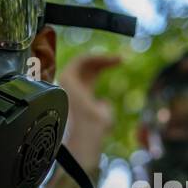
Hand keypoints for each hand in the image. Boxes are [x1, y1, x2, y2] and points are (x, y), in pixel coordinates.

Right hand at [58, 53, 119, 173]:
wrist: (88, 131)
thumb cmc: (97, 129)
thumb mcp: (104, 115)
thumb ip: (104, 107)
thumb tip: (104, 103)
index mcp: (80, 95)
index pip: (91, 75)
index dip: (104, 66)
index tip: (121, 62)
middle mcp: (72, 87)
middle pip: (88, 66)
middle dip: (104, 60)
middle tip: (121, 59)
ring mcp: (67, 82)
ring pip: (85, 61)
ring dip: (102, 57)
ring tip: (119, 59)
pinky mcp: (66, 77)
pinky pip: (81, 60)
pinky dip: (95, 57)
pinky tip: (108, 59)